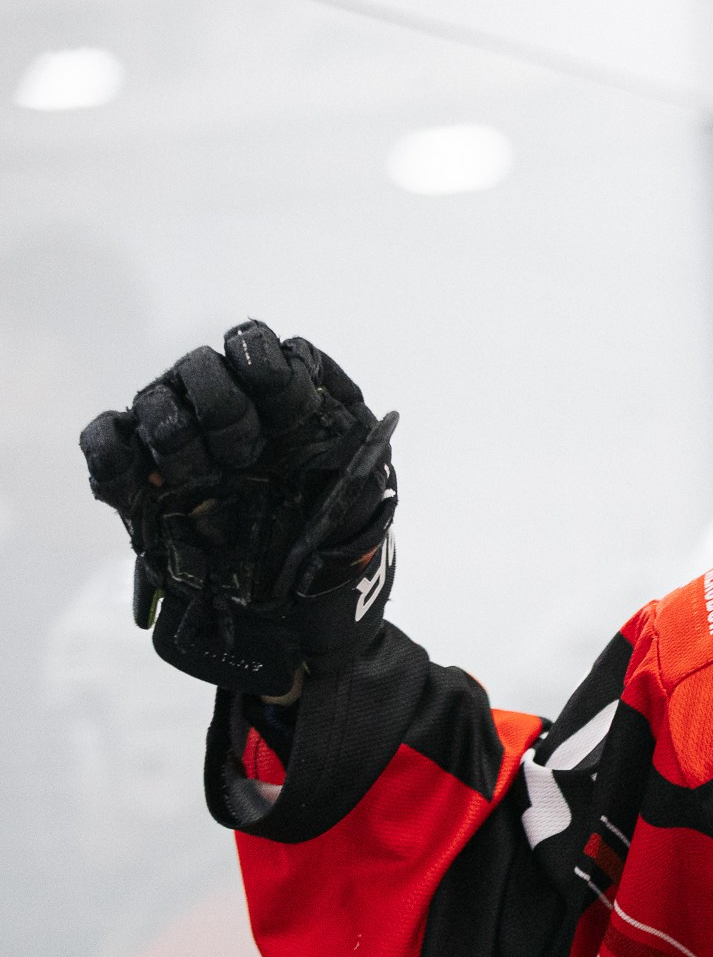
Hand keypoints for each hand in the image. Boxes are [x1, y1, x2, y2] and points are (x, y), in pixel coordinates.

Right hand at [81, 321, 397, 696]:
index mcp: (277, 401)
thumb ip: (345, 417)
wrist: (300, 611)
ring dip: (176, 436)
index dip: (263, 369)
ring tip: (200, 480)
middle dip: (222, 407)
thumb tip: (305, 362)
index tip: (284, 412)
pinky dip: (114, 454)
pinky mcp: (139, 482)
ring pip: (153, 399)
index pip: (252, 345)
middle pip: (199, 366)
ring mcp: (180, 444)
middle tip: (243, 459)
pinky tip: (147, 483)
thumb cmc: (337, 539)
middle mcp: (224, 412)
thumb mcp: (364, 476)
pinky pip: (106, 441)